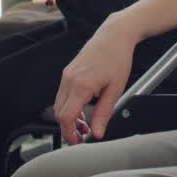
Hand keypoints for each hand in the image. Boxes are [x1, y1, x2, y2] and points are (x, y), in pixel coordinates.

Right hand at [53, 19, 138, 143]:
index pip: (65, 117)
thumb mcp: (115, 89)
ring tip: (86, 123)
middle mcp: (69, 79)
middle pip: (59, 113)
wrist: (115, 35)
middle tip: (83, 135)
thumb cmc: (118, 57)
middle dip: (69, 127)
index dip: (69, 133)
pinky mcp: (68, 72)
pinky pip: (63, 94)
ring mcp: (67, 75)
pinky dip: (69, 105)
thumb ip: (104, 113)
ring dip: (69, 117)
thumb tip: (97, 133)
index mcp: (81, 85)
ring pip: (59, 104)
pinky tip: (83, 109)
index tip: (77, 141)